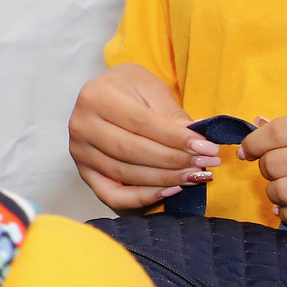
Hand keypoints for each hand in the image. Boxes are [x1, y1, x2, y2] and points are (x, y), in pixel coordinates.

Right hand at [68, 63, 221, 211]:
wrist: (106, 96)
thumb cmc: (130, 90)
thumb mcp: (151, 89)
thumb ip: (172, 116)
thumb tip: (198, 142)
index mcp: (95, 96)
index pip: (140, 122)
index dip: (175, 138)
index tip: (206, 147)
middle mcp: (81, 125)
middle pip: (132, 150)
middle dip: (174, 160)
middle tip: (206, 164)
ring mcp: (80, 152)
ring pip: (126, 173)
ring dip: (166, 179)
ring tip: (195, 176)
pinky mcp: (85, 174)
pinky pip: (113, 195)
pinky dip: (142, 197)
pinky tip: (169, 191)